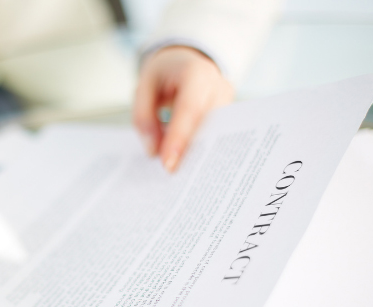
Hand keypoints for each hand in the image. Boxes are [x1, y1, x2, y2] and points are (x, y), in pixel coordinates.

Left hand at [133, 46, 233, 171]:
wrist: (188, 61)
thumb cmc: (164, 74)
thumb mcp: (145, 85)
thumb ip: (144, 116)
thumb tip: (153, 152)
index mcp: (197, 73)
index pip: (189, 110)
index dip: (179, 139)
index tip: (168, 165)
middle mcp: (219, 87)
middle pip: (207, 126)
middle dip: (190, 154)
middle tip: (174, 180)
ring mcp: (228, 102)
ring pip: (215, 135)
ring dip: (197, 156)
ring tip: (181, 179)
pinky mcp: (228, 115)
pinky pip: (214, 137)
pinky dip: (200, 151)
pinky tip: (189, 168)